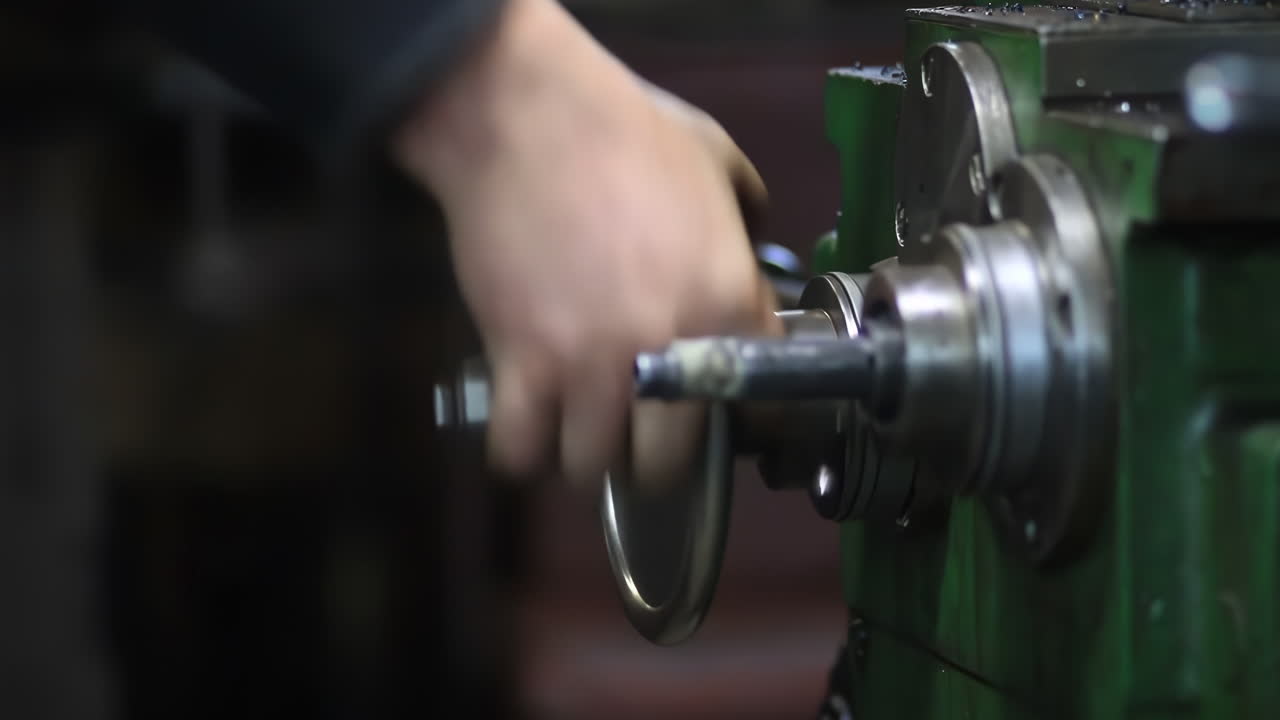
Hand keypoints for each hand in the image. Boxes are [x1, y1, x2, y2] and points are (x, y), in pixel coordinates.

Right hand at [393, 0, 780, 487]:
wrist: (527, 115)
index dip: (732, 417)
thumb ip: (748, 217)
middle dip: (654, 459)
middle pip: (668, 461)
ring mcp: (590, 365)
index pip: (752, 405)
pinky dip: (520, 451)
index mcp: (727, 303)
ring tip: (576, 429)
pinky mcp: (522, 364)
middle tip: (636, 436)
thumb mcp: (718, 161)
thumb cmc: (627, 130)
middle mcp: (667, 352)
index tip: (710, 417)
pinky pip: (520, 449)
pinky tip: (525, 430)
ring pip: (592, 466)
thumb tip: (751, 246)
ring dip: (585, 457)